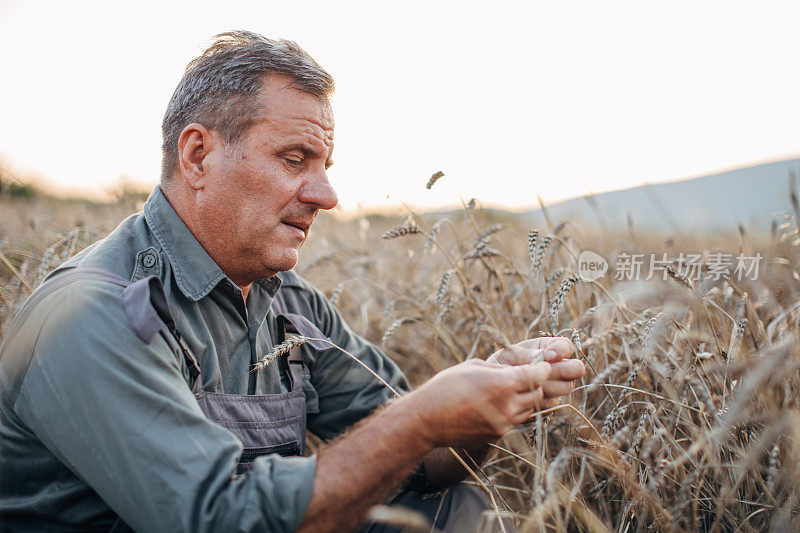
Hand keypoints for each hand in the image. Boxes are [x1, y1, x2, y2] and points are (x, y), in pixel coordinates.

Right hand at [405, 359, 551, 447]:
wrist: (428, 419)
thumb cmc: (447, 386)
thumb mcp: (473, 366)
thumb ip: (500, 368)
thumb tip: (516, 369)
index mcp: (504, 384)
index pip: (538, 375)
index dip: (542, 368)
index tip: (541, 365)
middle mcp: (508, 405)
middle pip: (538, 394)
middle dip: (537, 384)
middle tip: (528, 377)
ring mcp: (504, 423)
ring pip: (530, 410)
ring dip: (527, 399)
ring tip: (514, 390)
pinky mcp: (498, 435)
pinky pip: (515, 421)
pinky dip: (514, 412)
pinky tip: (500, 405)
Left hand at [486, 337, 584, 409]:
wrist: (491, 386)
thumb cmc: (502, 364)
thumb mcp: (511, 353)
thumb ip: (529, 354)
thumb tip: (548, 356)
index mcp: (549, 348)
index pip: (567, 346)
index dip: (562, 350)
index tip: (548, 356)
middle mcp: (557, 367)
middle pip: (576, 369)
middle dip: (561, 370)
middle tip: (543, 372)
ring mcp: (557, 385)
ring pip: (567, 387)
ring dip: (549, 385)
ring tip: (529, 383)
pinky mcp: (549, 403)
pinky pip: (553, 403)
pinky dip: (540, 399)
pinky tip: (526, 395)